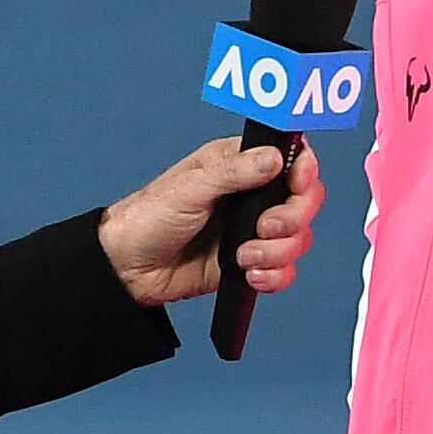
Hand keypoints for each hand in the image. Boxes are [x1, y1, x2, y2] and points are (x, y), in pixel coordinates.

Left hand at [97, 138, 323, 306]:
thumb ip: (234, 173)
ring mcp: (252, 231)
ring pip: (297, 239)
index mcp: (238, 166)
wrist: (128, 268)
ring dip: (278, 252)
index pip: (290, 157)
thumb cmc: (148, 217)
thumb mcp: (190, 188)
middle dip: (292, 218)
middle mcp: (251, 196)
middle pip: (303, 201)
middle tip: (264, 228)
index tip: (296, 182)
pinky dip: (274, 275)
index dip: (303, 169)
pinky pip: (282, 270)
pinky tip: (250, 275)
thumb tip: (274, 158)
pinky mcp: (249, 263)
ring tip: (244, 258)